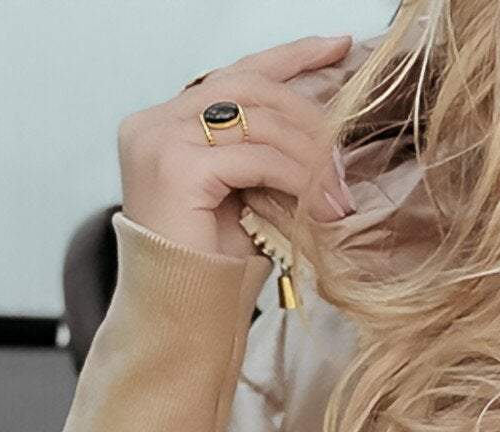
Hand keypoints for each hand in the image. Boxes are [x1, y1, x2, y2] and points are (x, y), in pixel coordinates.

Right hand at [118, 33, 354, 262]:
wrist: (183, 317)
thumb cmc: (216, 270)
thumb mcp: (248, 199)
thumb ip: (270, 158)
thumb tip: (327, 137)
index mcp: (168, 123)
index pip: (237, 74)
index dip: (290, 56)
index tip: (338, 47)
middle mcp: (155, 121)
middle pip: (249, 89)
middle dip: (307, 119)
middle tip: (344, 161)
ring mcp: (160, 139)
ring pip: (256, 120)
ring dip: (308, 157)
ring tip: (338, 198)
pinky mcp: (175, 165)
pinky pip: (253, 156)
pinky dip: (294, 178)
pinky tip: (317, 205)